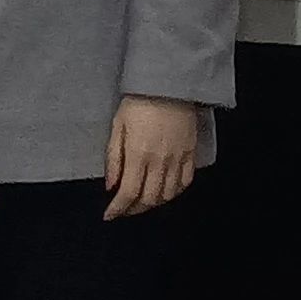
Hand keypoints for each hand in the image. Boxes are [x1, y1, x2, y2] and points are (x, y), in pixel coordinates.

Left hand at [104, 93, 201, 220]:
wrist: (169, 84)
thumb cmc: (139, 102)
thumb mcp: (117, 126)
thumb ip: (114, 158)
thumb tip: (111, 185)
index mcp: (138, 154)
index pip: (128, 193)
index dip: (118, 209)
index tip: (109, 215)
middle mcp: (160, 161)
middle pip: (149, 199)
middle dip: (134, 210)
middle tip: (124, 209)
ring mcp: (178, 158)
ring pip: (168, 195)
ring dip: (154, 203)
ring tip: (142, 201)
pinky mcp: (191, 153)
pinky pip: (185, 182)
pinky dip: (174, 192)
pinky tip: (165, 191)